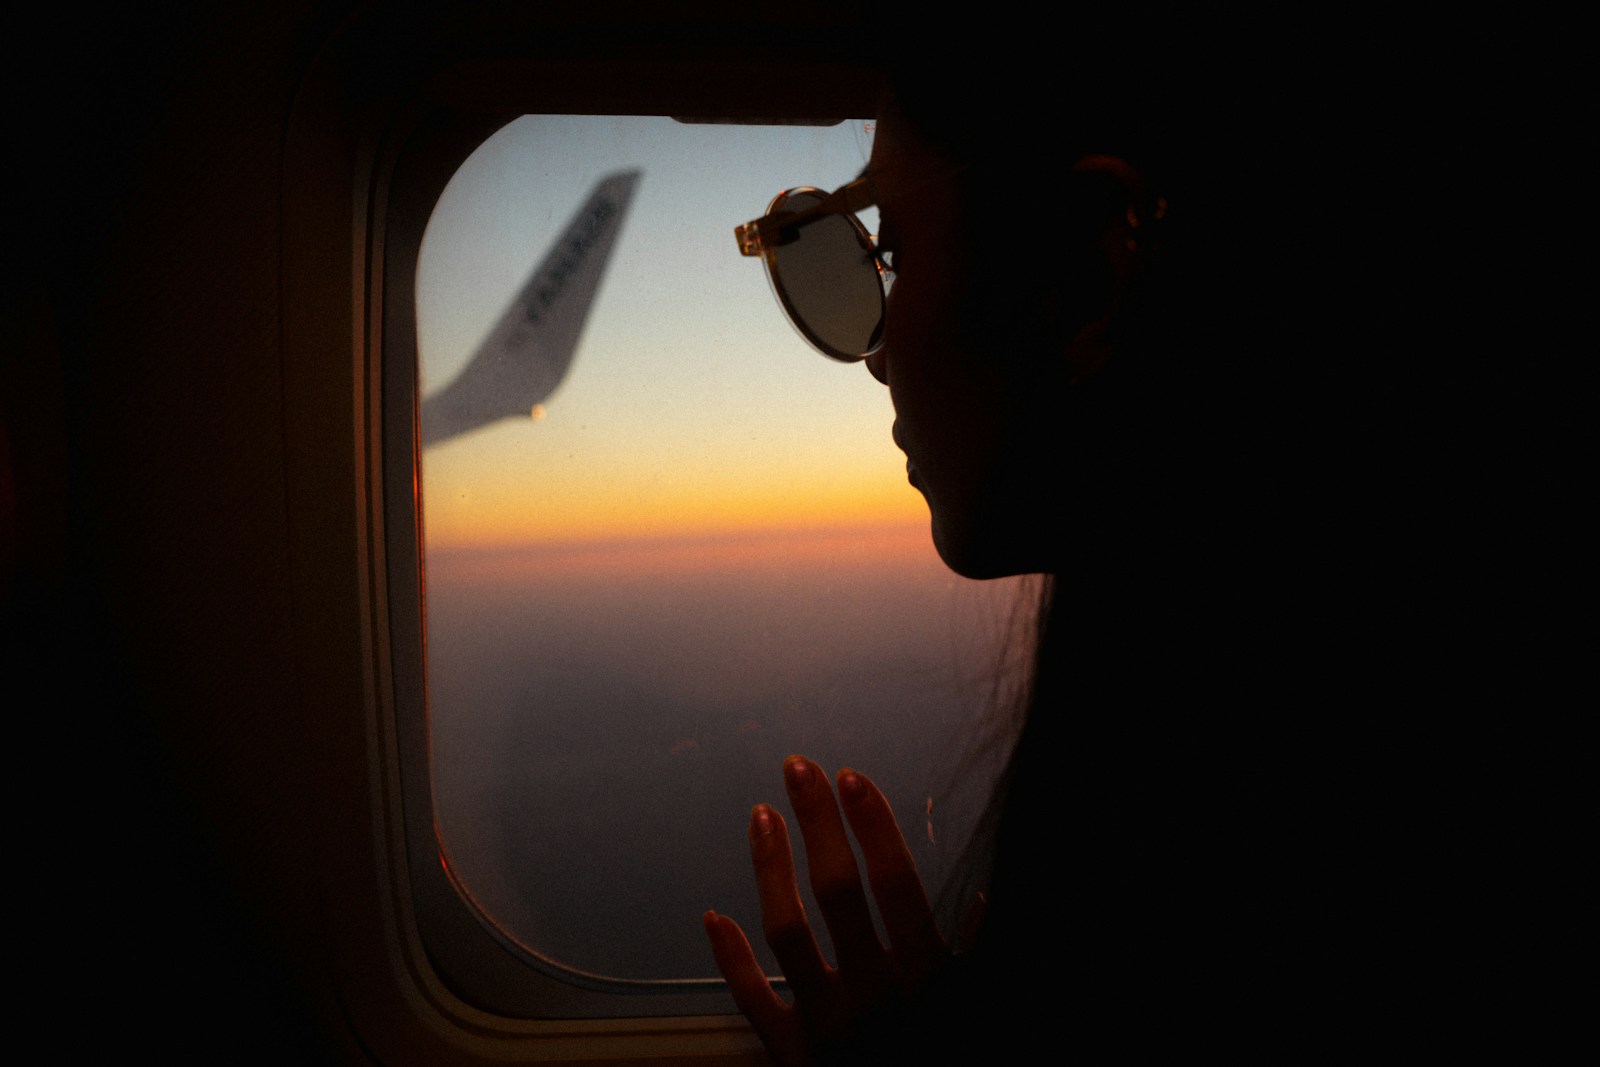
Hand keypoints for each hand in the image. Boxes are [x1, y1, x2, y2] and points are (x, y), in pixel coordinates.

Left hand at [703, 756, 956, 1065]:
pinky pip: (755, 1005)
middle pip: (837, 892)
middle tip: (798, 769)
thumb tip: (983, 902)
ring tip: (760, 817)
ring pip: (787, 933)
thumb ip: (978, 957)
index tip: (851, 777)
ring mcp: (829, 1027)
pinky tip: (712, 918)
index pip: (895, 884)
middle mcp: (874, 995)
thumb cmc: (953, 1058)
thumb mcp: (979, 1007)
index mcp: (925, 979)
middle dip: (817, 824)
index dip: (872, 826)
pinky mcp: (795, 1059)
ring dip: (770, 870)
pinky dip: (731, 961)